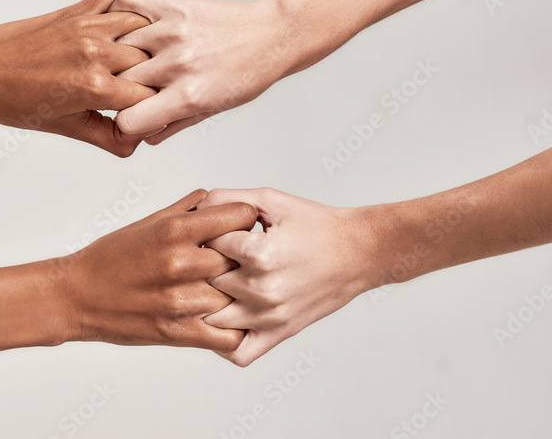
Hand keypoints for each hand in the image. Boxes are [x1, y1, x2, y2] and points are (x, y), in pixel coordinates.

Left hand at [0, 0, 155, 155]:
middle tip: (151, 84)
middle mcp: (95, 53)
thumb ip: (107, 136)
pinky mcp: (77, 10)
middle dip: (156, 75)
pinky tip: (126, 26)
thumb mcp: (64, 127)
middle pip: (152, 61)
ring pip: (142, 26)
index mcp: (94, 87)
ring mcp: (86, 27)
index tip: (154, 107)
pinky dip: (128, 7)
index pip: (150, 95)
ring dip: (148, 41)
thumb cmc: (13, 101)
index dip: (157, 104)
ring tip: (143, 56)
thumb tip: (136, 142)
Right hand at [58, 189, 257, 351]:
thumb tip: (213, 198)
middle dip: (246, 256)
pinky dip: (235, 329)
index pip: (239, 216)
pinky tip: (227, 319)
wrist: (76, 296)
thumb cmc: (108, 258)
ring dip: (239, 292)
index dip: (245, 220)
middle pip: (243, 256)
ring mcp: (181, 300)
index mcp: (174, 231)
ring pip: (239, 295)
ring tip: (233, 288)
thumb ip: (184, 210)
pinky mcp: (179, 333)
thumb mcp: (146, 223)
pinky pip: (229, 335)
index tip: (241, 227)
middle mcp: (181, 263)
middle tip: (242, 259)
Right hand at [109, 0, 295, 142]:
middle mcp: (178, 64)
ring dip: (116, 53)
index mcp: (189, 96)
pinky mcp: (172, 5)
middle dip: (120, 89)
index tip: (131, 113)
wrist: (272, 35)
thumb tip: (143, 138)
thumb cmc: (246, 74)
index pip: (128, 120)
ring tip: (128, 55)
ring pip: (113, 47)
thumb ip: (174, 124)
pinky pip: (125, 4)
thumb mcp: (214, 109)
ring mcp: (172, 32)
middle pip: (118, 84)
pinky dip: (118, 14)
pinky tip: (127, 26)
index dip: (126, 121)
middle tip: (131, 84)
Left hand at [199, 188, 377, 365]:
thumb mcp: (271, 199)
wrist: (358, 251)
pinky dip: (223, 342)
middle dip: (201, 269)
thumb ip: (227, 199)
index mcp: (258, 254)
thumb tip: (194, 208)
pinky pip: (238, 352)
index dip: (203, 236)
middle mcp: (261, 289)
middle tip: (209, 259)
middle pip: (203, 282)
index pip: (204, 246)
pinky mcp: (279, 333)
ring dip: (206, 302)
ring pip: (211, 318)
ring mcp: (269, 316)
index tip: (211, 233)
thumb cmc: (316, 224)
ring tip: (213, 285)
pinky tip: (224, 319)